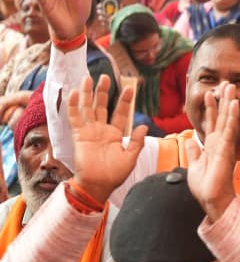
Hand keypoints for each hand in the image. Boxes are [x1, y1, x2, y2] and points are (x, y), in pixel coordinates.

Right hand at [66, 75, 146, 203]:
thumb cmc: (115, 174)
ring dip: (87, 94)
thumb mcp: (131, 157)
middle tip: (106, 76)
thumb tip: (144, 125)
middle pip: (103, 106)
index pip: (121, 113)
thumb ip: (136, 141)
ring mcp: (89, 131)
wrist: (98, 185)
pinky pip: (75, 118)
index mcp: (115, 134)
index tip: (131, 88)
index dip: (126, 101)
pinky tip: (73, 94)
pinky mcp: (79, 135)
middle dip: (104, 91)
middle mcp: (102, 130)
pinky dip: (73, 106)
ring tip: (88, 78)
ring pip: (88, 108)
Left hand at [184, 81, 238, 221]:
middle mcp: (219, 143)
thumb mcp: (194, 166)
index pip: (211, 123)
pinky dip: (231, 116)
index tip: (209, 94)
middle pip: (221, 117)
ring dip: (228, 103)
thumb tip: (190, 141)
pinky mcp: (226, 150)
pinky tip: (233, 104)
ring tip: (230, 88)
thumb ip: (194, 152)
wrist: (212, 200)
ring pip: (227, 119)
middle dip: (222, 100)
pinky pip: (229, 129)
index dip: (210, 108)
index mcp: (211, 146)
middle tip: (226, 84)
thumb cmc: (205, 187)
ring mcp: (224, 145)